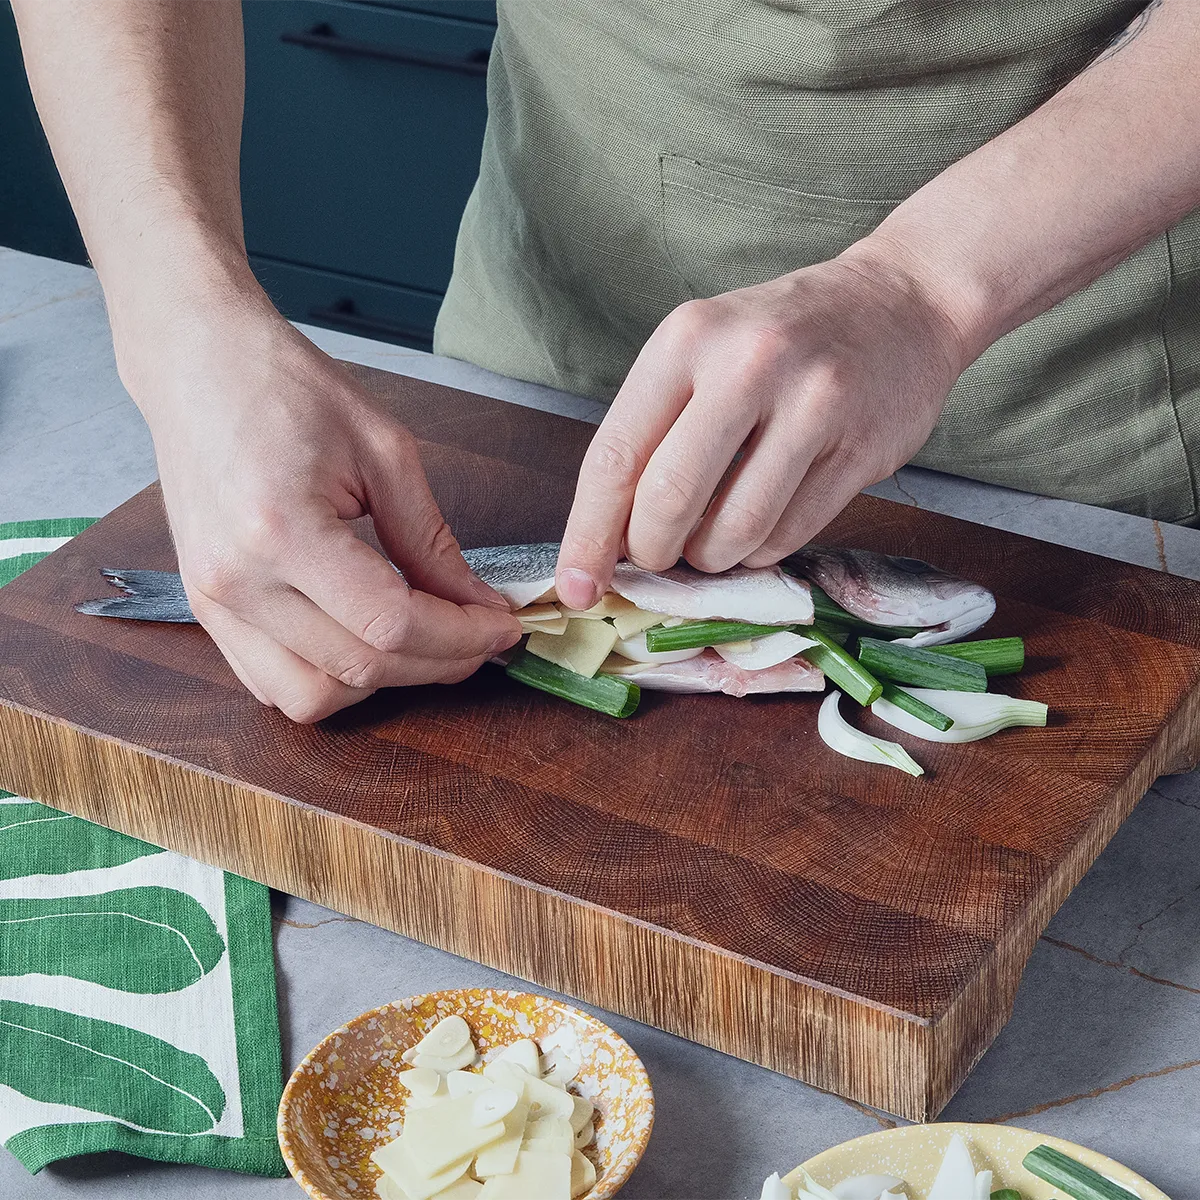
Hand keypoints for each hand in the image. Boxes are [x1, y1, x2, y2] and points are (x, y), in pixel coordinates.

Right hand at [121, 291, 521, 721]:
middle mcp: (236, 581)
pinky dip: (329, 679)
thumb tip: (478, 604)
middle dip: (439, 661)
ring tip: (426, 642)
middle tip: (482, 635)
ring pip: (311, 696)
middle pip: (359, 667)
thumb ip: (430, 539)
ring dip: (382, 683)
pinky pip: (270, 684)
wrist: (198, 366)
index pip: (390, 623)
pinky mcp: (203, 609)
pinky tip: (368, 643)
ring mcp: (211, 602)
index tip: (503, 625)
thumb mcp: (383, 450)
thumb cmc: (286, 388)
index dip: (460, 635)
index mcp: (281, 529)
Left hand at [555, 242, 967, 608]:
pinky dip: (760, 551)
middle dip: (652, 551)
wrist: (902, 302)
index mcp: (687, 338)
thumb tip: (604, 541)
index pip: (616, 457)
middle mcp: (748, 365)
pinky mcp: (861, 450)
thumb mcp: (702, 351)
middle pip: (669, 502)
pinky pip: (788, 538)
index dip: (588, 536)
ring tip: (713, 537)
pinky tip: (762, 523)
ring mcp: (812, 407)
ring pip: (733, 533)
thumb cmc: (779, 337)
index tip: (575, 587)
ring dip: (711, 559)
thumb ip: (652, 433)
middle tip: (657, 556)